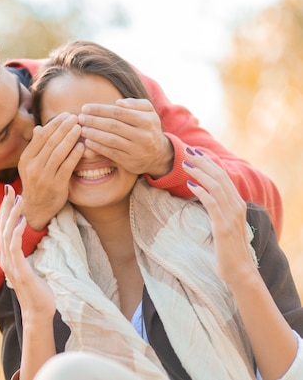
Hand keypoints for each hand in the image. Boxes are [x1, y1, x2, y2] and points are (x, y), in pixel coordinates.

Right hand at [0, 185, 56, 321]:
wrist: (39, 312)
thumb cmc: (38, 289)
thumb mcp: (30, 265)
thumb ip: (25, 252)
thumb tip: (30, 237)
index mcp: (6, 255)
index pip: (2, 227)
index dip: (4, 209)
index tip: (9, 192)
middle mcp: (4, 258)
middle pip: (1, 226)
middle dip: (5, 206)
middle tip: (9, 188)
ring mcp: (10, 265)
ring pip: (6, 234)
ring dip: (12, 215)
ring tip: (18, 199)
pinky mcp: (19, 271)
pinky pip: (14, 248)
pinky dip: (16, 232)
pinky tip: (22, 221)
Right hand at [18, 113, 83, 229]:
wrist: (35, 208)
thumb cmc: (36, 183)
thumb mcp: (30, 165)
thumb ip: (36, 147)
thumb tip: (39, 127)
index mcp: (26, 159)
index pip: (41, 136)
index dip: (54, 124)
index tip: (65, 115)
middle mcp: (33, 167)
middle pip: (50, 142)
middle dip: (64, 127)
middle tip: (75, 117)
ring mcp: (44, 177)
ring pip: (59, 153)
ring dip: (70, 138)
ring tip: (80, 128)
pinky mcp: (56, 186)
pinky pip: (67, 167)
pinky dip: (74, 155)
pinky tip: (82, 146)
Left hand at [79, 98, 172, 177]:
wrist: (158, 154)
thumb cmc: (148, 128)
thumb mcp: (148, 112)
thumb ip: (135, 104)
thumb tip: (118, 103)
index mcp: (147, 120)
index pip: (118, 112)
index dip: (100, 110)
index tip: (85, 108)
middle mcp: (143, 136)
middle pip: (113, 126)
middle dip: (94, 121)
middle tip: (80, 118)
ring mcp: (137, 150)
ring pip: (111, 140)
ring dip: (93, 134)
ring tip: (82, 129)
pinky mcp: (130, 162)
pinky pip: (111, 153)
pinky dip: (98, 147)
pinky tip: (88, 142)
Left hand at [182, 149, 256, 283]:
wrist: (240, 272)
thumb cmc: (229, 251)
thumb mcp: (224, 226)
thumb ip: (218, 211)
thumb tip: (204, 199)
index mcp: (238, 205)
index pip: (224, 178)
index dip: (210, 164)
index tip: (196, 153)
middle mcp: (237, 207)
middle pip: (220, 177)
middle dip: (203, 163)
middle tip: (187, 152)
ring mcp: (231, 217)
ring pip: (216, 187)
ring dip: (199, 173)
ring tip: (185, 165)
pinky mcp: (223, 227)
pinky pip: (212, 204)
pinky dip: (201, 191)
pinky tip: (189, 184)